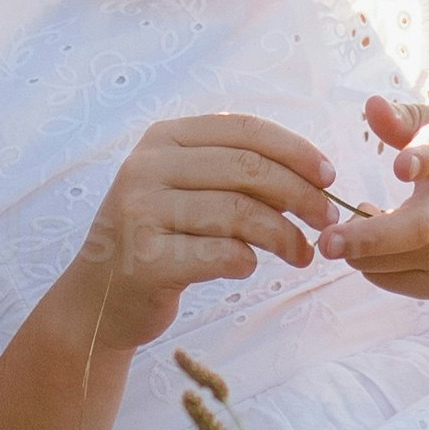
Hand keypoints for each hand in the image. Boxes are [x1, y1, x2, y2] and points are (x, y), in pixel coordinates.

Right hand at [51, 110, 341, 359]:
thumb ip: (234, 172)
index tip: (330, 177)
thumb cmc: (159, 239)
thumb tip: (313, 173)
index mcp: (162, 139)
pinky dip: (248, 262)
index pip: (244, 129)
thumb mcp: (186, 188)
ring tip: (302, 253)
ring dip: (285, 236)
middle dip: (301, 194)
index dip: (296, 150)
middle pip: (248, 170)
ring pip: (241, 213)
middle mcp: (146, 168)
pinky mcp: (147, 261)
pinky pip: (223, 255)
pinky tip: (249, 267)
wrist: (98, 300)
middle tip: (329, 219)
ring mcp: (141, 213)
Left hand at [335, 94, 428, 347]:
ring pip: (396, 261)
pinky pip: (395, 281)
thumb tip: (370, 105)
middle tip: (328, 241)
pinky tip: (369, 246)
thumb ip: (411, 115)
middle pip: (416, 227)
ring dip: (358, 250)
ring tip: (339, 234)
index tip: (401, 166)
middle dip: (369, 237)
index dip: (422, 157)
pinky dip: (371, 266)